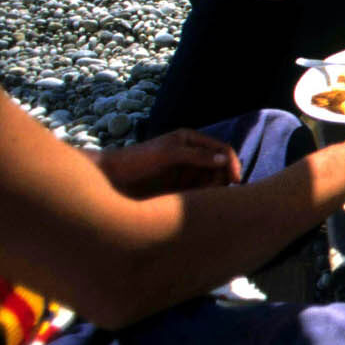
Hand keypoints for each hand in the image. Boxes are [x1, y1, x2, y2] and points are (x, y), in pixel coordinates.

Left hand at [95, 129, 241, 197]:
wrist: (108, 179)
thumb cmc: (136, 160)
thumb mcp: (167, 154)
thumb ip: (196, 155)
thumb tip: (224, 159)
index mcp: (190, 140)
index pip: (222, 150)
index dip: (231, 163)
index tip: (235, 181)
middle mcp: (191, 155)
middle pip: (220, 167)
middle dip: (223, 179)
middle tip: (216, 194)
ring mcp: (185, 172)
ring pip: (211, 182)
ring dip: (213, 190)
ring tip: (204, 200)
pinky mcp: (178, 189)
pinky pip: (199, 193)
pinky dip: (203, 198)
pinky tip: (196, 204)